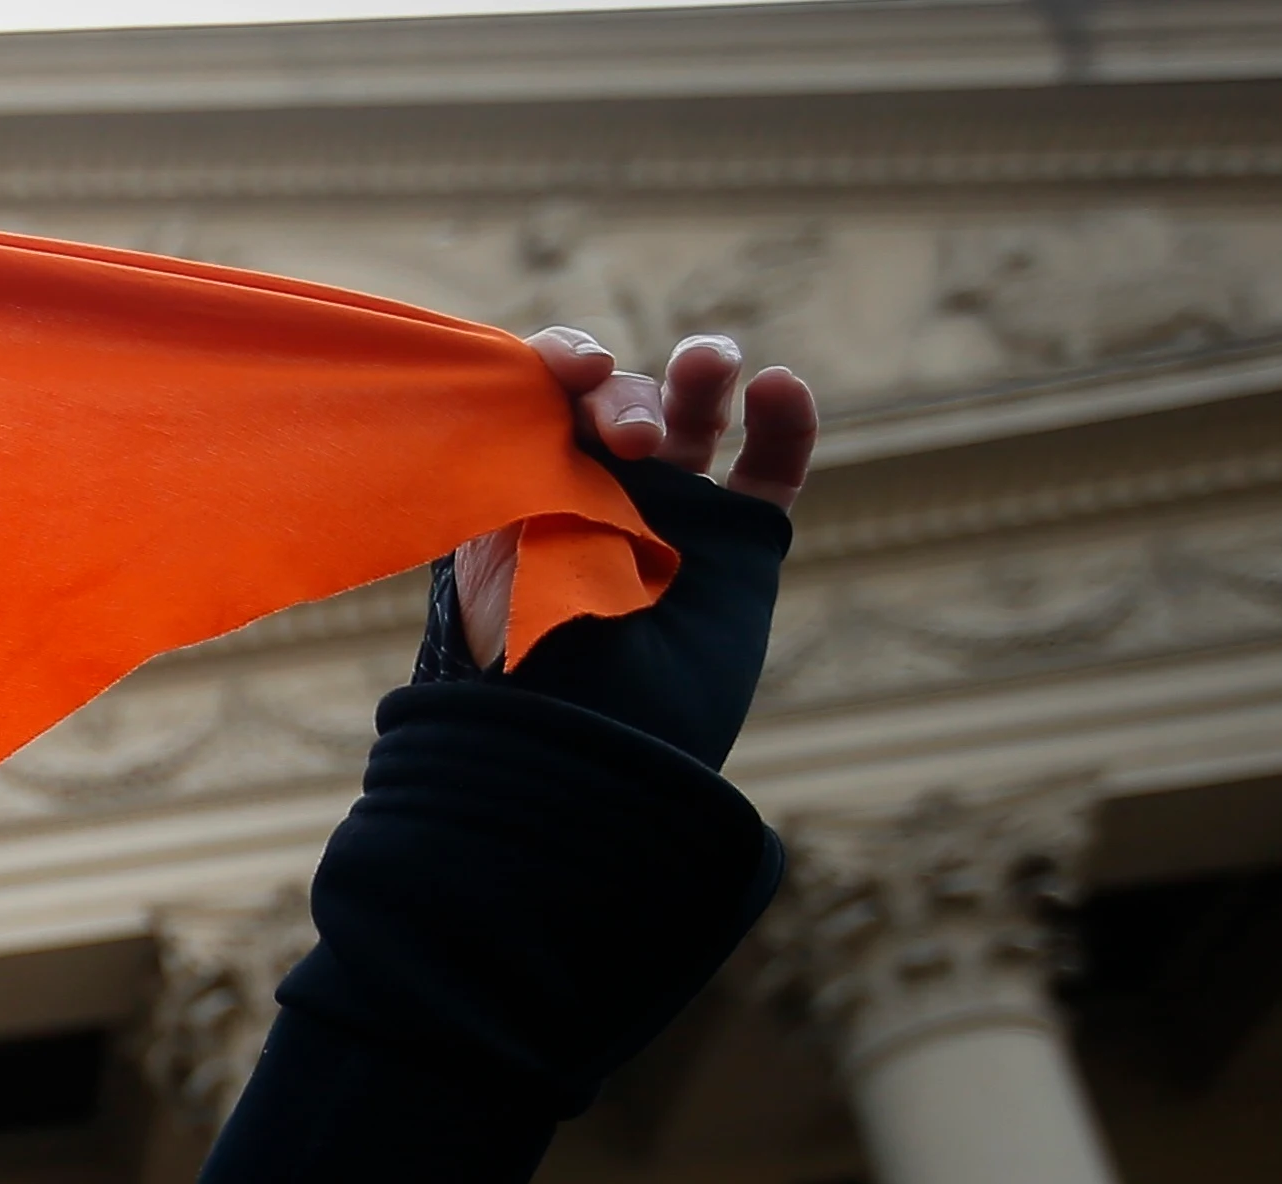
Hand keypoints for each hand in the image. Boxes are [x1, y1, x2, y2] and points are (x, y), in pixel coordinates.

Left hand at [450, 329, 818, 664]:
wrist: (583, 726)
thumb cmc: (518, 641)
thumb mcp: (494, 534)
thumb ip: (518, 456)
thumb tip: (540, 386)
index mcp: (526, 482)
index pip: (547, 391)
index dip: (565, 359)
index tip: (578, 369)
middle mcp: (597, 489)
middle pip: (623, 399)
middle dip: (629, 397)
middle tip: (632, 442)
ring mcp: (673, 511)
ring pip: (698, 415)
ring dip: (703, 371)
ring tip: (710, 363)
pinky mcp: (738, 538)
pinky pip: (771, 465)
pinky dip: (786, 421)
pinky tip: (780, 388)